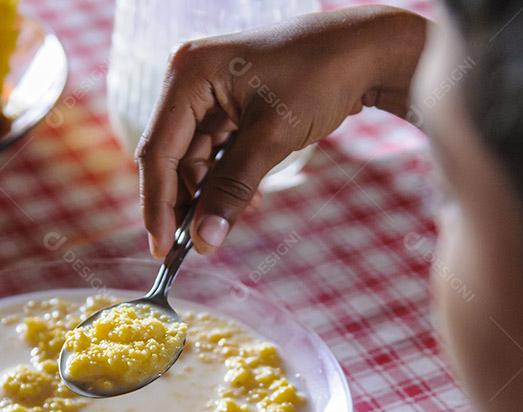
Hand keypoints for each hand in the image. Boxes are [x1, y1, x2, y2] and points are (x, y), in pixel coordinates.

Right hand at [136, 5, 427, 256]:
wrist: (365, 51)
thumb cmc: (319, 76)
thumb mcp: (271, 138)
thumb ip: (233, 189)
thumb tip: (204, 241)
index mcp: (189, 76)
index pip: (158, 151)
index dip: (157, 204)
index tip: (163, 249)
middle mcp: (190, 81)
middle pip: (172, 157)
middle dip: (185, 203)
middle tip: (196, 246)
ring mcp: (209, 93)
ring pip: (195, 159)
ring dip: (210, 194)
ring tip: (229, 223)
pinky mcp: (230, 106)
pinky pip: (217, 153)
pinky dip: (227, 179)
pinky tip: (245, 202)